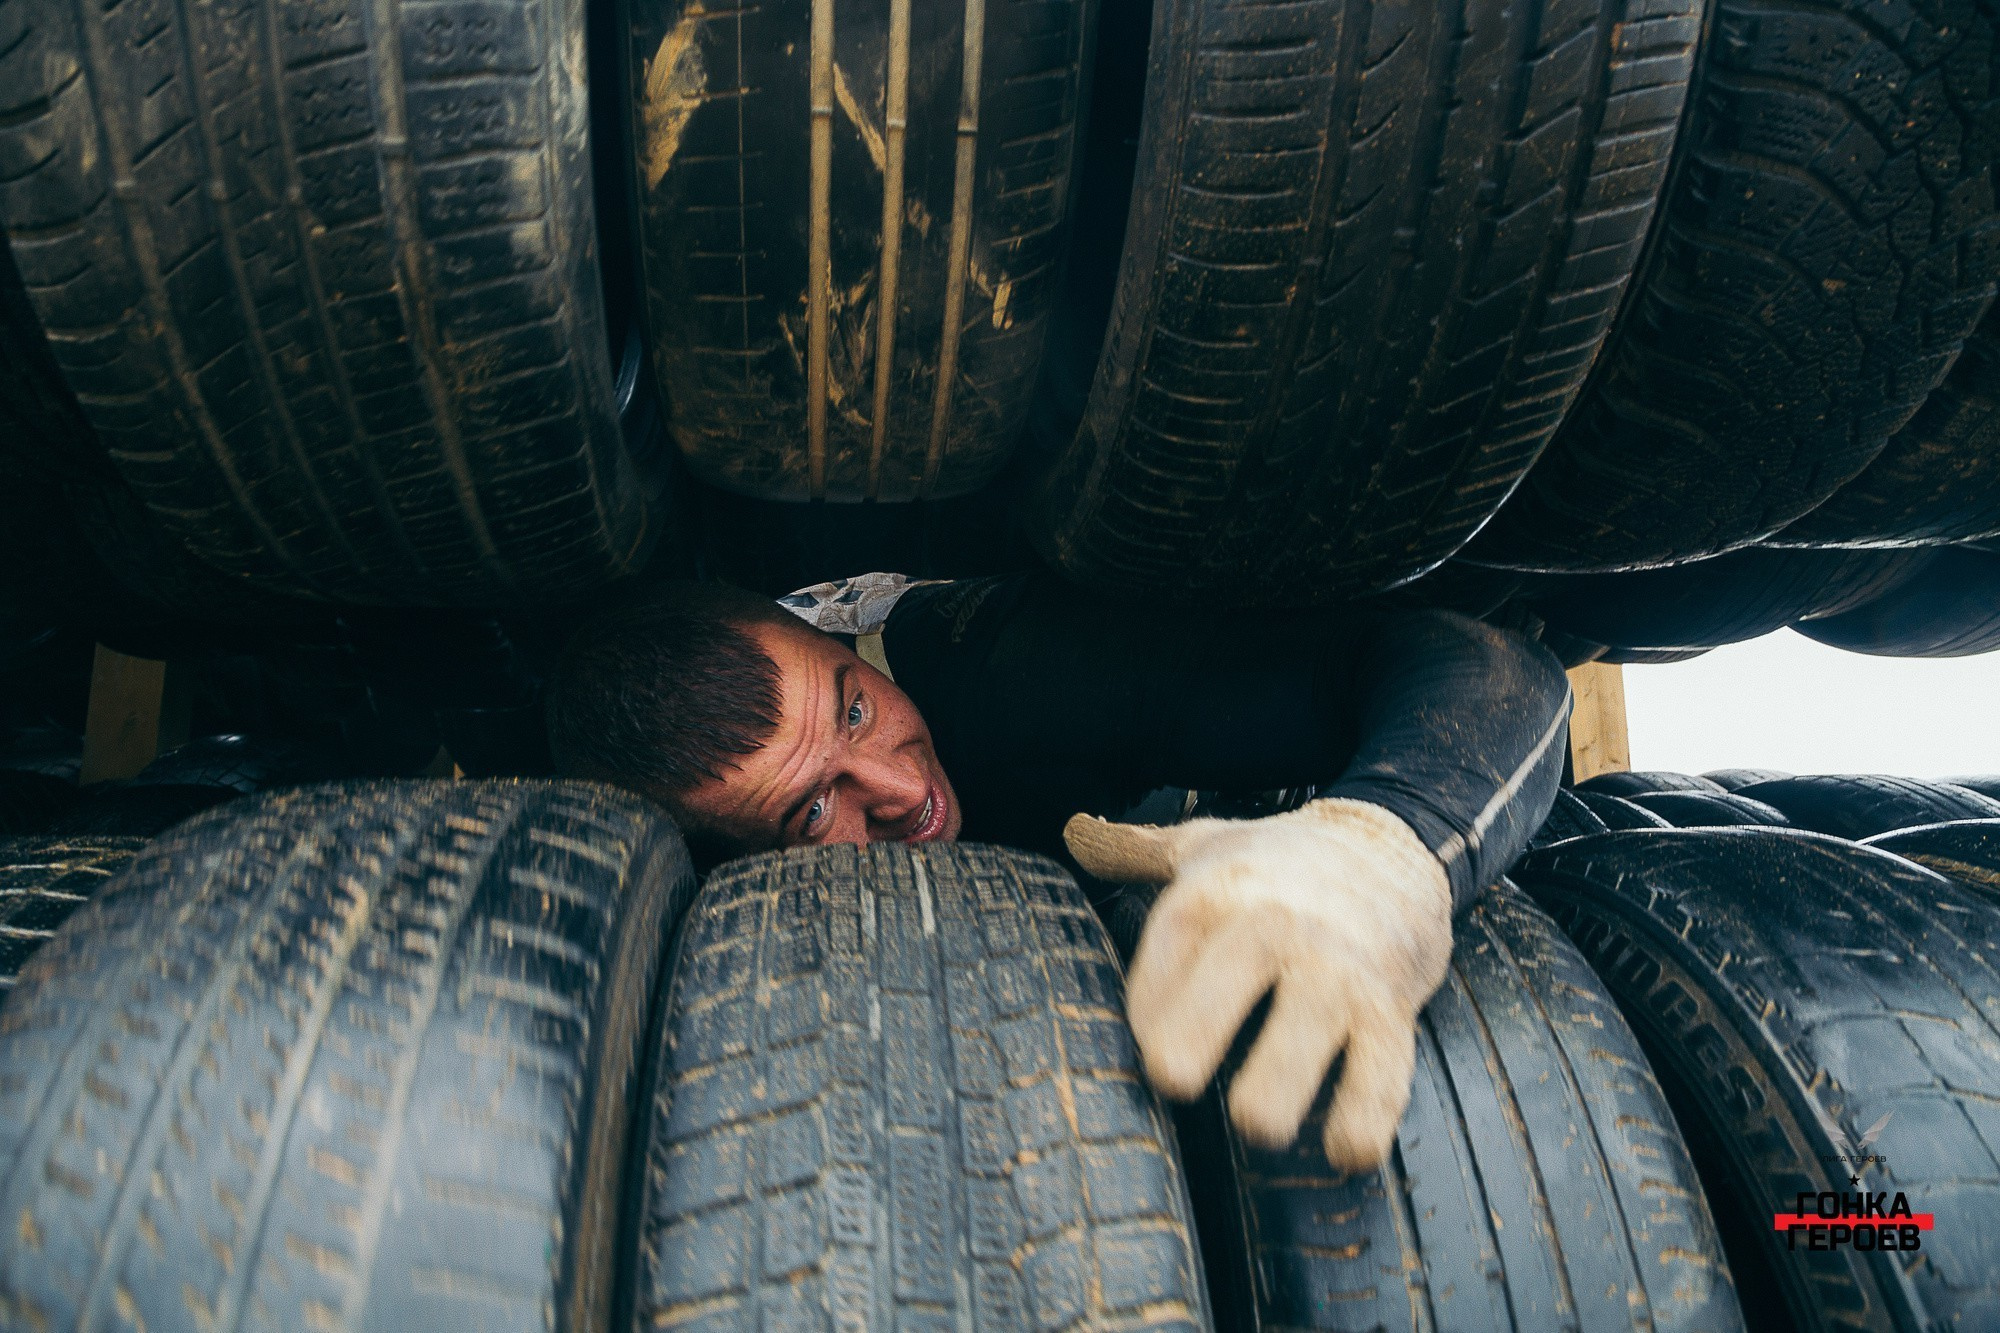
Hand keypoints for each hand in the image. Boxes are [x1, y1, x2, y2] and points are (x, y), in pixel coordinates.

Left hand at [1065, 798, 1450, 1170]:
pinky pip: (1379, 1084)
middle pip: (1211, 1007)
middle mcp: (1273, 931)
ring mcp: (1334, 976)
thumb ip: (1133, 850)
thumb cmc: (1282, 860)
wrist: (1396, 847)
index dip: (1143, 1024)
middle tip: (1176, 1078)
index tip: (1152, 1044)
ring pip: (1292, 1060)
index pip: (1152, 981)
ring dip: (1267, 1108)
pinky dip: (1358, 1130)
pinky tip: (1340, 1151)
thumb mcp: (1207, 844)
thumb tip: (1073, 832)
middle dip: (1182, 1059)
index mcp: (1214, 896)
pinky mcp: (1390, 1013)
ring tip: (1258, 1123)